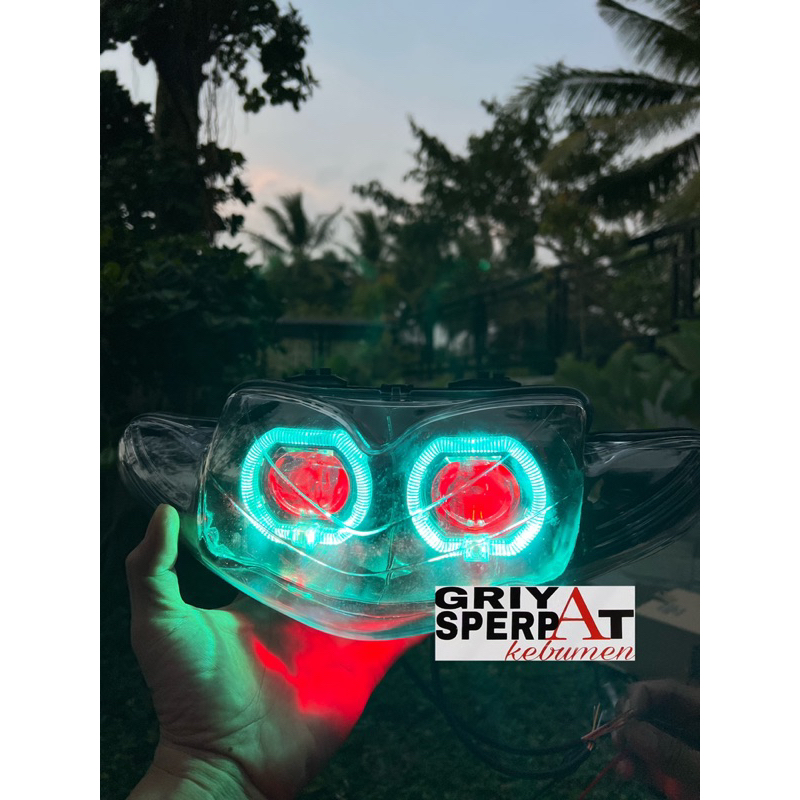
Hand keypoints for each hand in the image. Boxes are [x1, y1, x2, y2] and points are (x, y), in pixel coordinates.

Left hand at [126, 505, 423, 799]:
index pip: (293, 547)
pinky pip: (399, 638)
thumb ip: (152, 569)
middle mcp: (304, 610)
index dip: (310, 519)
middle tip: (393, 495)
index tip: (331, 482)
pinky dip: (424, 616)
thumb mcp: (161, 624)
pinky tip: (448, 589)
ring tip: (431, 531)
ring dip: (401, 571)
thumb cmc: (187, 694)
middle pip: (342, 566)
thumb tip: (165, 513)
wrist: (225, 762)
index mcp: (263, 596)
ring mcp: (336, 638)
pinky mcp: (362, 667)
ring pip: (377, 595)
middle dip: (365, 538)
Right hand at [613, 679, 699, 799]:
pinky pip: (652, 762)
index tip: (624, 718)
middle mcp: (696, 728)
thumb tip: (631, 730)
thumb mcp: (710, 773)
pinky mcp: (680, 775)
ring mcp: (686, 751)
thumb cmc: (747, 792)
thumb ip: (672, 752)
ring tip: (621, 764)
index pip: (669, 690)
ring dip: (629, 747)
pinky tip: (626, 771)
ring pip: (648, 737)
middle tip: (617, 740)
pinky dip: (636, 765)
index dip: (642, 696)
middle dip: (631, 723)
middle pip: (653, 711)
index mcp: (710, 715)